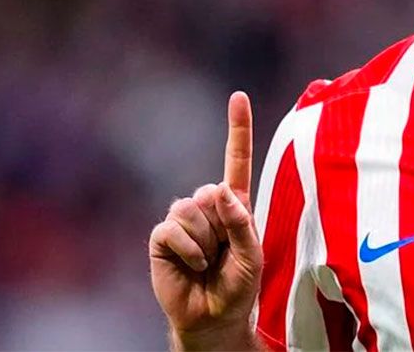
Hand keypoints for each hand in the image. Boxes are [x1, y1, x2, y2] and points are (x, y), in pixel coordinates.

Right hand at [149, 91, 262, 346]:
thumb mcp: (252, 255)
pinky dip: (188, 250)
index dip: (238, 128)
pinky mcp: (162, 236)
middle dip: (221, 225)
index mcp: (234, 203)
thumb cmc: (238, 285)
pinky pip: (172, 229)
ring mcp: (182, 219)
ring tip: (208, 261)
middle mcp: (207, 205)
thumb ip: (240, 222)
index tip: (239, 96)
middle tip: (223, 253)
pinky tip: (192, 265)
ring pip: (191, 210)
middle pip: (211, 192)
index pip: (236, 159)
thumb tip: (218, 190)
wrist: (212, 316)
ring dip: (205, 242)